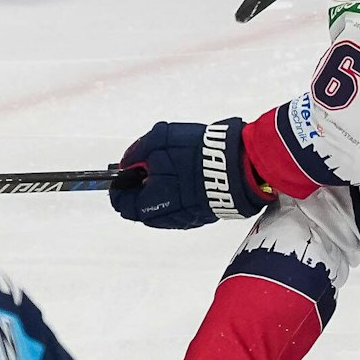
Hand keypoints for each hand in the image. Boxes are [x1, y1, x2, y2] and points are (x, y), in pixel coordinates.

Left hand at [109, 119, 270, 229]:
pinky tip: (186, 177)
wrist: (240, 165)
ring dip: (159, 191)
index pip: (121, 203)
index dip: (119, 185)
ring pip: (162, 208)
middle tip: (147, 167)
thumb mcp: (158, 140)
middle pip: (141, 208)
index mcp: (151, 203)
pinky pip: (181, 208)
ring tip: (170, 168)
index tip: (123, 172)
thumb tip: (127, 163)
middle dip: (139, 188)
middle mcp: (167, 217)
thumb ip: (137, 151)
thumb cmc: (198, 154)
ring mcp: (186, 219)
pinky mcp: (203, 216)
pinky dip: (177, 194)